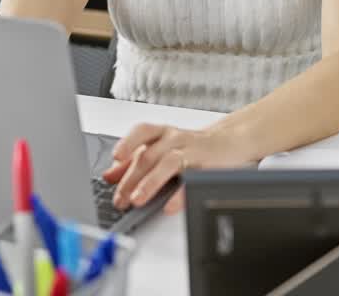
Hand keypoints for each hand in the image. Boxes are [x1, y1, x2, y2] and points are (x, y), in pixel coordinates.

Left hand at [101, 122, 253, 214]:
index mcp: (162, 133)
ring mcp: (192, 152)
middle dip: (132, 178)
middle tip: (120, 199)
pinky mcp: (207, 167)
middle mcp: (175, 139)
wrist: (230, 142)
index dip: (128, 142)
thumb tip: (109, 175)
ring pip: (168, 163)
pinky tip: (170, 206)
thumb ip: (134, 161)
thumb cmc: (192, 147)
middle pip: (150, 155)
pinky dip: (180, 194)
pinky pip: (192, 180)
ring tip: (138, 200)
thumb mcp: (161, 149)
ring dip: (150, 182)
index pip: (142, 132)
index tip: (116, 156)